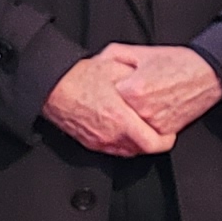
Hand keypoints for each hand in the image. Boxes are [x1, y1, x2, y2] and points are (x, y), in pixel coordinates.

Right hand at [44, 54, 169, 155]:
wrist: (51, 88)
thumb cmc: (79, 77)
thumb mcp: (114, 68)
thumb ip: (137, 77)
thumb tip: (151, 79)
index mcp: (120, 119)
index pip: (152, 143)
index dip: (166, 141)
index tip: (170, 134)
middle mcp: (111, 135)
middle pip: (142, 151)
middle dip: (153, 143)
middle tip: (159, 131)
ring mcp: (99, 142)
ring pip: (127, 152)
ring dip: (138, 144)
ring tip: (143, 130)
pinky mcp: (90, 143)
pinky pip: (113, 150)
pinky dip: (123, 143)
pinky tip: (125, 131)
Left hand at [94, 43, 221, 147]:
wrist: (208, 73)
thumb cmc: (179, 62)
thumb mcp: (141, 51)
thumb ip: (113, 55)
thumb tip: (96, 62)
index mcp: (132, 90)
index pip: (105, 99)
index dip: (106, 94)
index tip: (107, 92)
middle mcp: (142, 111)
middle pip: (116, 117)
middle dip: (115, 110)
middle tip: (119, 103)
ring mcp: (155, 124)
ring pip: (131, 130)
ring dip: (129, 123)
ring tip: (134, 109)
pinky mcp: (167, 132)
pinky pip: (147, 137)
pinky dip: (144, 129)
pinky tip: (147, 116)